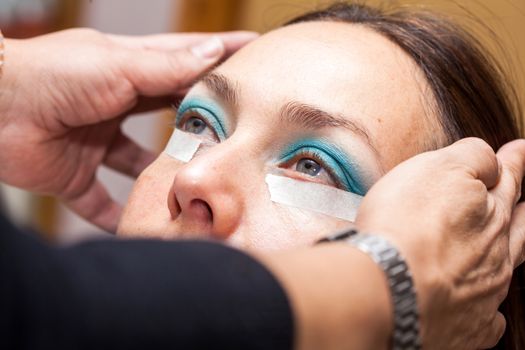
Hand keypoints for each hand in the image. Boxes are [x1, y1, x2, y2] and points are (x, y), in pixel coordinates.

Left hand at [0, 28, 256, 231]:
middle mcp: (115, 106)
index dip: (218, 59)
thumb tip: (213, 52)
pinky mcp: (74, 175)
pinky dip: (117, 217)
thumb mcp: (118, 66)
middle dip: (198, 126)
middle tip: (237, 136)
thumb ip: (166, 67)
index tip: (253, 54)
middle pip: (167, 117)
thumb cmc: (51, 74)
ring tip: (197, 189)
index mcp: (127, 72)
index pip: (183, 64)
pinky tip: (142, 229)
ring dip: (162, 178)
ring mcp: (96, 142)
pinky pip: (99, 202)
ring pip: (139, 165)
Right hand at [355, 138, 524, 348]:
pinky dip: (489, 308)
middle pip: (516, 226)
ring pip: (505, 268)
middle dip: (520, 208)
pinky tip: (484, 305)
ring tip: (509, 244)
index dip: (513, 162)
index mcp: (490, 213)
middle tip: (523, 197)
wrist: (388, 288)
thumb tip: (491, 159)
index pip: (507, 179)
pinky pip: (490, 317)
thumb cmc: (405, 225)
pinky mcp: (469, 329)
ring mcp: (485, 293)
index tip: (520, 149)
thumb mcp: (438, 168)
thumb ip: (471, 156)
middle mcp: (495, 254)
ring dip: (506, 252)